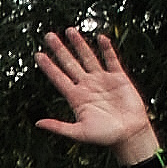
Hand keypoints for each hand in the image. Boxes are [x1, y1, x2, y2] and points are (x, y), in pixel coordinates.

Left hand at [33, 27, 151, 154]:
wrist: (129, 134)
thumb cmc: (104, 137)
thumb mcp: (79, 133)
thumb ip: (59, 127)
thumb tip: (37, 123)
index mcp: (76, 97)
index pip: (58, 78)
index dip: (48, 67)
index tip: (38, 54)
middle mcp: (87, 86)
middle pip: (70, 63)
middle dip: (60, 49)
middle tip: (48, 35)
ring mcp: (102, 80)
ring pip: (88, 58)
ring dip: (79, 45)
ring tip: (70, 30)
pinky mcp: (119, 78)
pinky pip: (111, 60)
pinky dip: (106, 49)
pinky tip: (100, 38)